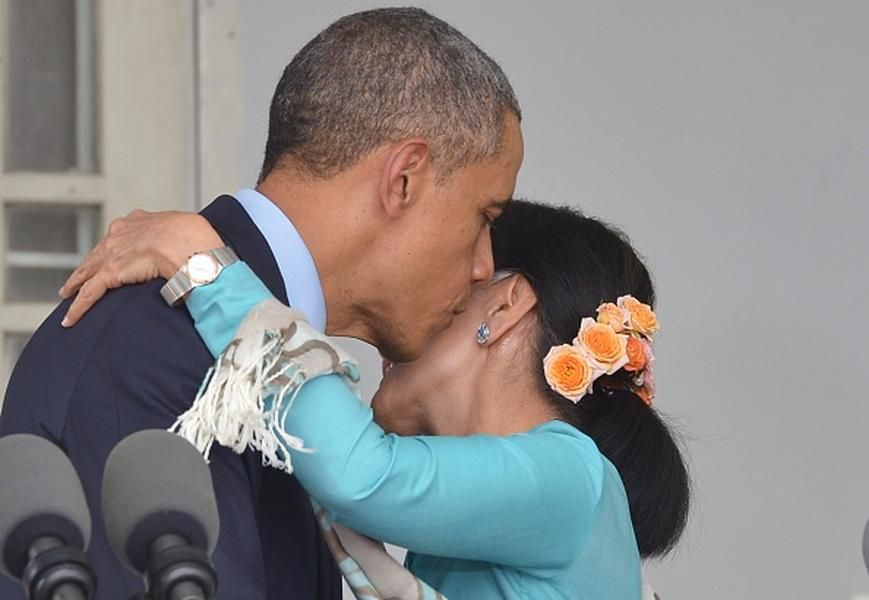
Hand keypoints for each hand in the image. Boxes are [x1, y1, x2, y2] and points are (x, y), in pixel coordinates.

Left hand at [58, 209, 222, 326]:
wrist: (190, 244)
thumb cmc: (197, 237)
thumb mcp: (187, 231)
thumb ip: (180, 241)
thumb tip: (186, 257)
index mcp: (140, 221)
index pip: (120, 237)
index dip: (113, 249)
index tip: (110, 257)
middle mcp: (121, 232)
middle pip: (98, 253)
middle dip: (88, 267)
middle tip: (78, 279)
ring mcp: (114, 252)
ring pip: (88, 272)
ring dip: (77, 286)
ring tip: (68, 296)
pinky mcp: (110, 272)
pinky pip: (90, 292)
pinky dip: (79, 307)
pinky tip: (71, 318)